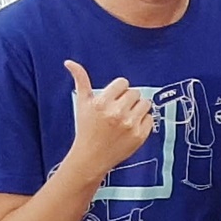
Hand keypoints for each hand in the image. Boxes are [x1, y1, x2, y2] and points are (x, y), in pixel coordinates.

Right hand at [62, 60, 152, 180]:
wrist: (91, 157)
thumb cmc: (86, 129)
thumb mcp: (82, 104)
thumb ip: (80, 80)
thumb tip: (70, 62)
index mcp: (102, 103)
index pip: (123, 83)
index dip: (118, 90)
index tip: (113, 98)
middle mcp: (117, 113)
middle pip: (135, 92)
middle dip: (128, 99)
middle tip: (118, 110)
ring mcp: (130, 125)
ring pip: (145, 103)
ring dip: (137, 108)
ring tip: (125, 117)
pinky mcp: (140, 135)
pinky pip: (150, 118)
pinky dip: (143, 121)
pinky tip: (130, 127)